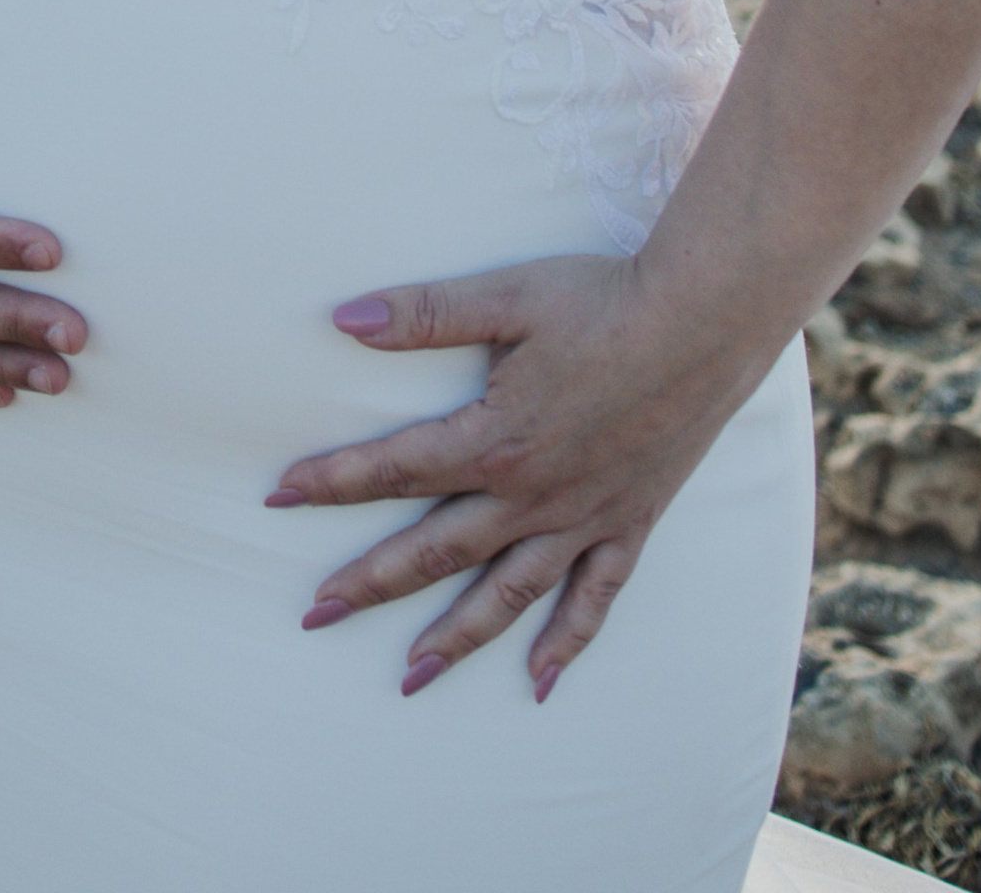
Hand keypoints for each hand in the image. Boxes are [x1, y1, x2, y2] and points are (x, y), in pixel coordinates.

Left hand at [265, 253, 767, 700]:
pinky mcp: (628, 526)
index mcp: (494, 440)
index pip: (394, 467)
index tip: (276, 496)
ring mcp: (582, 519)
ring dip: (455, 639)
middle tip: (315, 616)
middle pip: (436, 550)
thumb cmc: (602, 300)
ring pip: (507, 595)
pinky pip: (593, 600)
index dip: (331, 480)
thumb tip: (341, 319)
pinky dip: (566, 643)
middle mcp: (532, 495)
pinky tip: (541, 682)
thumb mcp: (506, 298)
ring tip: (409, 679)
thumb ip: (424, 314)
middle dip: (370, 582)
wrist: (704, 323)